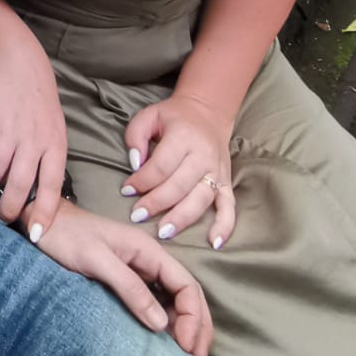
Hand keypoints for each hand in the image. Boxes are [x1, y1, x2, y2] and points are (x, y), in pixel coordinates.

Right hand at [0, 36, 70, 233]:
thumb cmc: (38, 99)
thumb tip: (41, 193)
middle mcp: (33, 139)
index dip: (42, 214)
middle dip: (9, 209)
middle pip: (19, 186)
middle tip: (1, 217)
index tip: (35, 235)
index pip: (51, 188)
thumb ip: (48, 157)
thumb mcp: (54, 127)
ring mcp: (9, 129)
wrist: (18, 60)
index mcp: (55, 144)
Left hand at [22, 199, 213, 355]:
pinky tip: (164, 343)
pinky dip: (166, 325)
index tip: (186, 347)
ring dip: (185, 328)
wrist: (43, 225)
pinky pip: (156, 304)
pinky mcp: (127, 282)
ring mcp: (140, 272)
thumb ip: (129, 288)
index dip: (193, 318)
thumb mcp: (97, 261)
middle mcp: (151, 261)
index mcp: (150, 251)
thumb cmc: (67, 237)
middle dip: (198, 327)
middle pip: (188, 296)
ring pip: (175, 302)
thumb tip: (161, 324)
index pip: (187, 286)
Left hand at [122, 92, 235, 248]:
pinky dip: (224, 226)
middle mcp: (203, 156)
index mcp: (183, 137)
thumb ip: (136, 136)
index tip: (125, 190)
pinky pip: (229, 207)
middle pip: (179, 186)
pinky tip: (213, 242)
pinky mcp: (227, 182)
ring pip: (200, 200)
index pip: (161, 166)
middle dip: (156, 203)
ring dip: (181, 218)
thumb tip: (135, 164)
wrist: (207, 113)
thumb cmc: (173, 118)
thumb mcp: (149, 116)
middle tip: (137, 215)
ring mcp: (217, 171)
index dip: (142, 181)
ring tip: (163, 232)